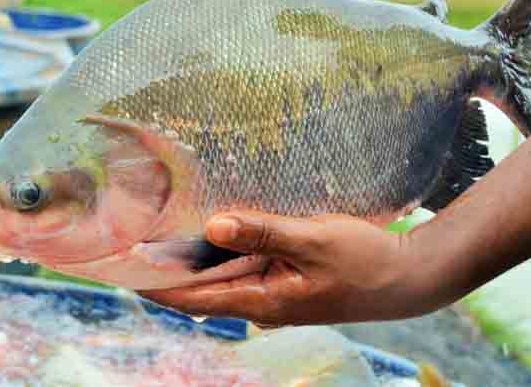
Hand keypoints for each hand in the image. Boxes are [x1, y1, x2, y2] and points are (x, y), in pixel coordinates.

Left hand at [138, 211, 429, 326]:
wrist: (407, 278)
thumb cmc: (364, 260)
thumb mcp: (312, 240)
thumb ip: (262, 232)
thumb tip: (212, 227)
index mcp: (263, 300)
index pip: (195, 298)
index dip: (157, 284)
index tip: (123, 268)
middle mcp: (263, 304)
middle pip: (203, 289)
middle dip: (170, 269)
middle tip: (136, 240)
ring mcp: (275, 295)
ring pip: (224, 278)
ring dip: (197, 259)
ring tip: (166, 231)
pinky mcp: (287, 283)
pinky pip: (245, 270)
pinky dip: (225, 253)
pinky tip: (217, 231)